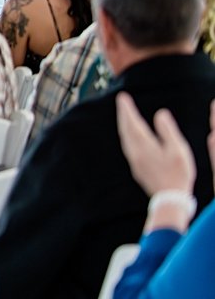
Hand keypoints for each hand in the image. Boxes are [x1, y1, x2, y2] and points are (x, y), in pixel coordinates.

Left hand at [116, 94, 196, 212]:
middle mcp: (135, 152)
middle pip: (126, 129)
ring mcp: (135, 162)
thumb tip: (160, 114)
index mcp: (145, 145)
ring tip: (124, 116)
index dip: (127, 109)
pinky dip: (126, 136)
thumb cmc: (177, 175)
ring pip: (125, 139)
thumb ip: (168, 130)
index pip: (133, 122)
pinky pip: (127, 147)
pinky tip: (130, 138)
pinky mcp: (137, 170)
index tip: (122, 97)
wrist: (170, 201)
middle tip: (121, 102)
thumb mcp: (178, 150)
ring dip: (123, 125)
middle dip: (123, 114)